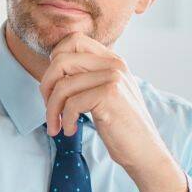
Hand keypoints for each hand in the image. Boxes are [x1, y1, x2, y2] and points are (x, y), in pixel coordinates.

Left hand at [40, 32, 188, 191]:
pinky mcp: (110, 95)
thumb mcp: (104, 93)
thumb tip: (52, 68)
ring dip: (52, 110)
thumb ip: (87, 76)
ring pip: (62, 85)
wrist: (144, 151)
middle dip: (46, 87)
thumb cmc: (120, 126)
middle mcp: (114, 63)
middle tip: (50, 109)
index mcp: (112, 59)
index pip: (73, 40)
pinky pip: (72, 103)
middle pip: (61, 60)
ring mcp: (113, 77)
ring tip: (56, 126)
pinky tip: (71, 131)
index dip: (54, 60)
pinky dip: (66, 120)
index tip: (53, 86)